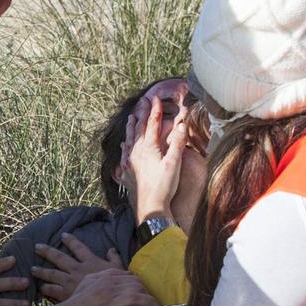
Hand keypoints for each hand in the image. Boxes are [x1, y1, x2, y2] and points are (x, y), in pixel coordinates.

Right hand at [21, 267, 155, 305]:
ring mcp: (108, 303)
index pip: (129, 277)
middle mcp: (108, 288)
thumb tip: (115, 262)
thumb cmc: (77, 300)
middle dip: (147, 291)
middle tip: (154, 297)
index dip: (140, 282)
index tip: (145, 289)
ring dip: (148, 301)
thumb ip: (103, 272)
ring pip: (134, 298)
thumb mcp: (88, 280)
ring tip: (156, 304)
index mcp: (104, 279)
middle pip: (134, 286)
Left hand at [32, 233, 119, 302]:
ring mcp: (70, 281)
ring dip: (41, 271)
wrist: (109, 301)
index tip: (63, 235)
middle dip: (47, 252)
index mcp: (90, 261)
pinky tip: (40, 288)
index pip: (79, 248)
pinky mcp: (66, 294)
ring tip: (32, 269)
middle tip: (37, 247)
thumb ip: (114, 259)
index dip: (71, 241)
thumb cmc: (116, 286)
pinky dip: (45, 289)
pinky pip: (52, 290)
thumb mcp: (119, 270)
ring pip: (52, 274)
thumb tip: (111, 249)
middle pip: (59, 258)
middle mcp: (77, 269)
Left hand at [126, 95, 188, 222]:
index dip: (154, 110)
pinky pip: (124, 155)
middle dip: (141, 114)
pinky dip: (125, 146)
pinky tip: (123, 146)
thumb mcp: (174, 163)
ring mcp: (130, 163)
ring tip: (130, 117)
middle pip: (138, 128)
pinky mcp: (128, 173)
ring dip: (131, 127)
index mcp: (148, 148)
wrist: (150, 208)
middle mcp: (136, 152)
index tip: (155, 97)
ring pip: (129, 139)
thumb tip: (182, 123)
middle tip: (142, 102)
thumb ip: (177, 142)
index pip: (152, 123)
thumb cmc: (163, 186)